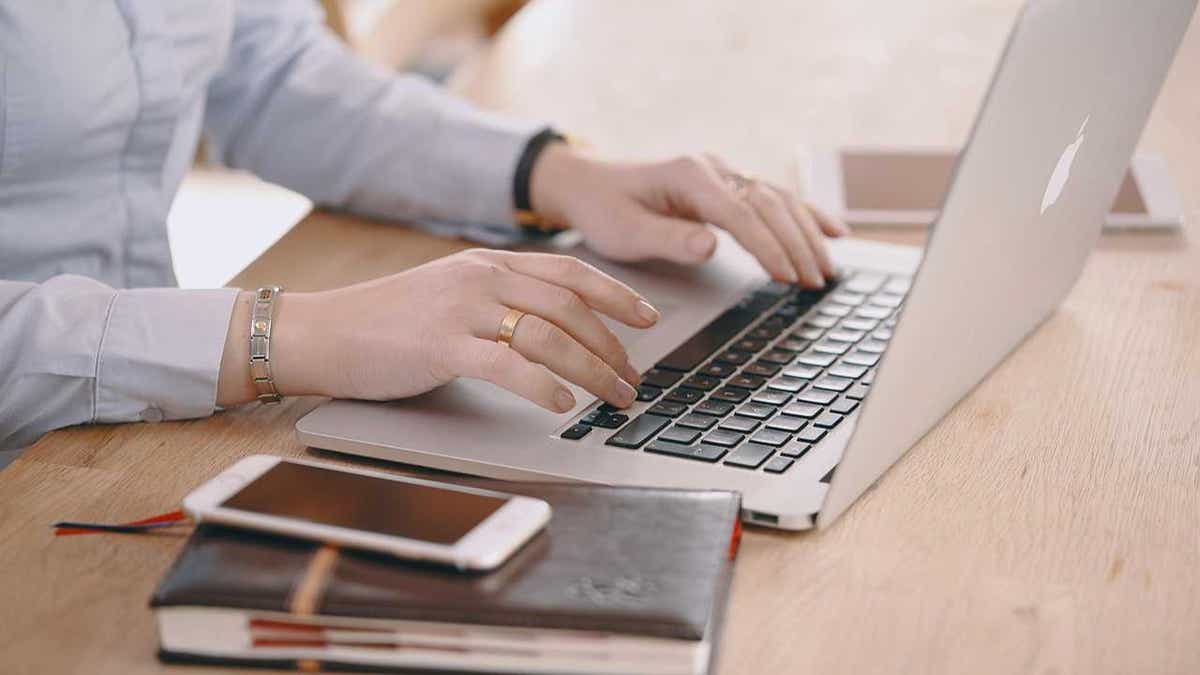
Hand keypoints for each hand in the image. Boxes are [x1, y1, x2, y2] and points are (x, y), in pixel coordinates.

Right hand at [217, 250, 659, 411]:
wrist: (323, 331)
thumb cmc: (386, 322)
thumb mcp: (450, 294)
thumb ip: (497, 300)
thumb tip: (552, 328)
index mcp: (488, 263)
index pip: (569, 272)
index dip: (616, 294)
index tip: (649, 318)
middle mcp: (481, 277)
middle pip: (570, 307)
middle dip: (613, 346)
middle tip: (634, 379)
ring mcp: (462, 309)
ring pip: (549, 336)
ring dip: (592, 370)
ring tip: (614, 397)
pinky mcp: (441, 346)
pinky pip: (507, 365)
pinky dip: (544, 385)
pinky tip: (564, 403)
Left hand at [530, 145, 849, 287]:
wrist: (589, 184)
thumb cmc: (604, 209)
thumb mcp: (625, 233)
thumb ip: (669, 239)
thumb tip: (711, 246)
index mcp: (688, 176)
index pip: (740, 213)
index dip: (767, 246)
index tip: (787, 276)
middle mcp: (712, 169)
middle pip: (769, 204)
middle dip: (796, 244)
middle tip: (815, 282)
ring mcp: (723, 174)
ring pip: (779, 200)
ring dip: (807, 234)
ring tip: (827, 270)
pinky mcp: (727, 185)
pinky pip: (775, 198)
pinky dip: (806, 215)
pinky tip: (834, 231)